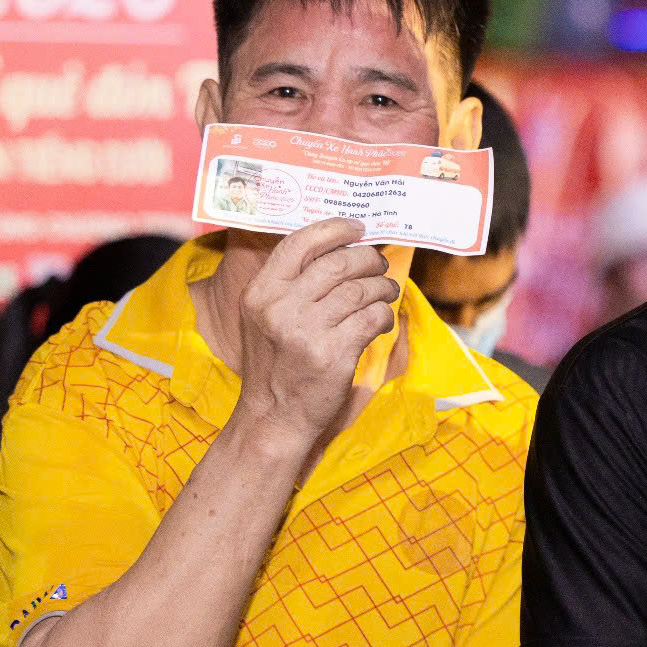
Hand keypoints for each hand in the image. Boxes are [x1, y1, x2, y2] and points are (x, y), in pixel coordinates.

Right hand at [227, 217, 399, 463]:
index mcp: (261, 292)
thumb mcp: (264, 318)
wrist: (273, 418)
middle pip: (338, 264)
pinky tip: (381, 322)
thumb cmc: (275, 366)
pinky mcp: (333, 354)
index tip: (359, 228)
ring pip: (360, 291)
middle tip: (379, 266)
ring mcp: (306, 331)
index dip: (335, 229)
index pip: (300, 243)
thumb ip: (290, 285)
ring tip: (386, 294)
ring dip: (382, 289)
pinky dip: (383, 316)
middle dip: (368, 260)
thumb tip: (338, 250)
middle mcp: (280, 307)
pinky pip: (372, 319)